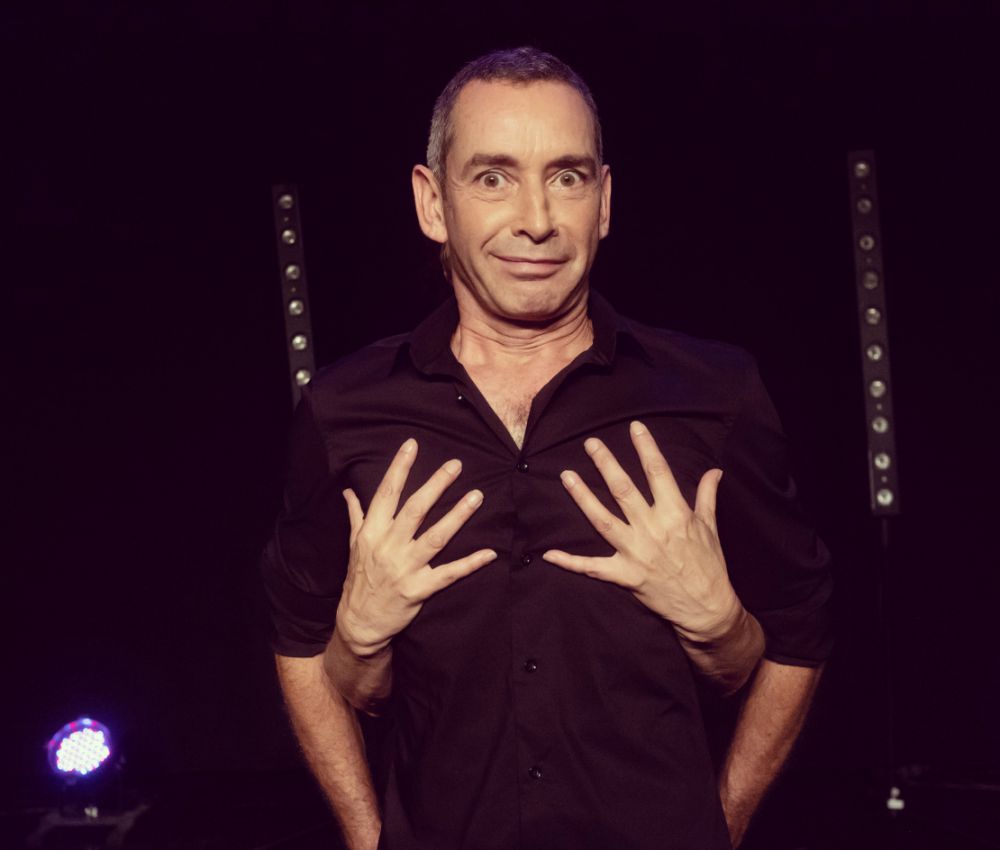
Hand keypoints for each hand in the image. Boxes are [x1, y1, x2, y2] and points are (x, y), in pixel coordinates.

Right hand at [336, 438, 496, 654]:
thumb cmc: (358, 579)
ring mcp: (404, 568)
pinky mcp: (419, 590)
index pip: (386, 494)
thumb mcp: (353, 545)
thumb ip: (356, 515)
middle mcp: (388, 547)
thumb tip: (349, 491)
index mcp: (371, 532)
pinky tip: (489, 552)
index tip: (412, 445)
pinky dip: (470, 564)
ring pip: (436, 537)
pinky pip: (448, 574)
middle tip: (456, 465)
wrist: (359, 623)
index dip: (399, 468)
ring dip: (458, 516)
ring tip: (477, 496)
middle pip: (415, 510)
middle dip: (436, 485)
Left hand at [542, 421, 738, 639]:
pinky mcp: (625, 576)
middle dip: (605, 464)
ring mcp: (636, 553)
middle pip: (623, 490)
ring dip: (582, 497)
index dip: (646, 448)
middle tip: (590, 444)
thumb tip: (714, 472)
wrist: (707, 608)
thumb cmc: (710, 565)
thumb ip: (707, 497)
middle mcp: (652, 530)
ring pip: (602, 520)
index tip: (634, 427)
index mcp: (676, 514)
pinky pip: (592, 568)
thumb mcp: (711, 527)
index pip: (658, 472)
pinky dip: (570, 562)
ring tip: (566, 476)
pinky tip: (548, 553)